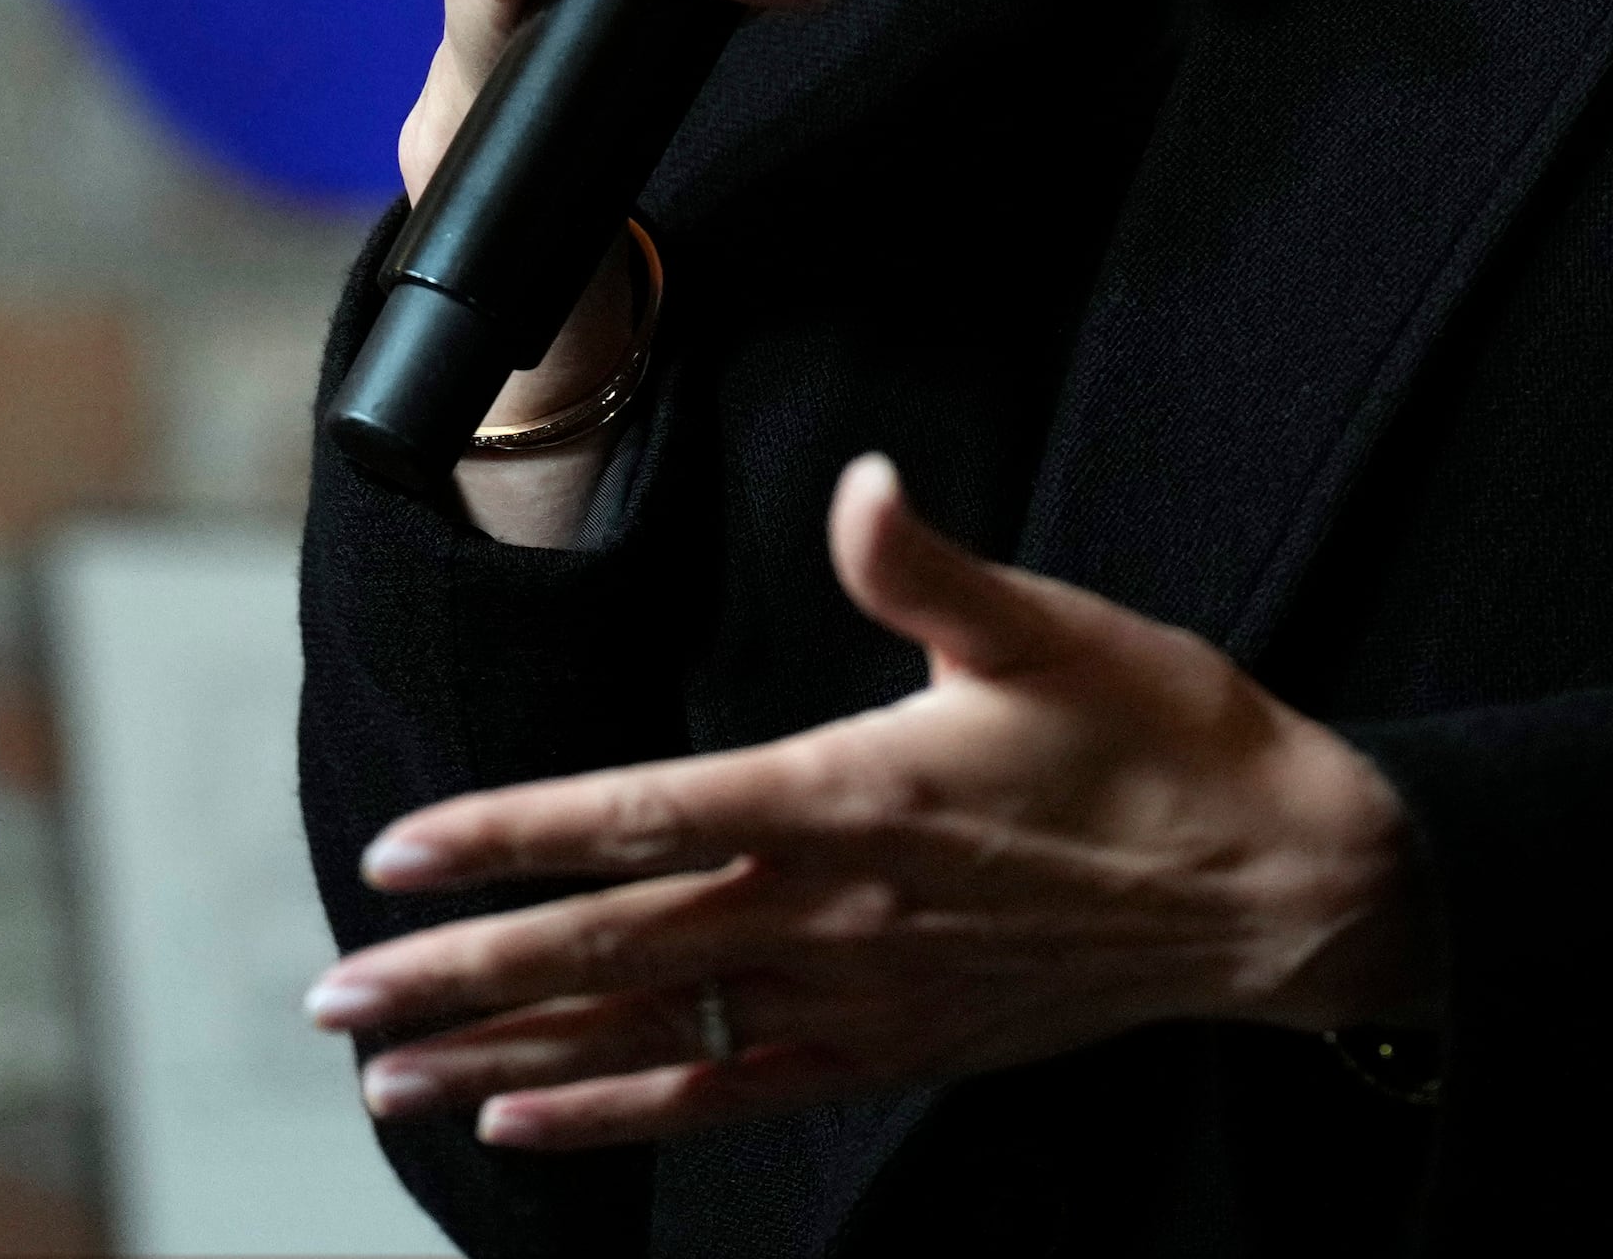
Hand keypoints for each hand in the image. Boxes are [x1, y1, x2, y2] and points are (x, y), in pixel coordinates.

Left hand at [306, 457, 1438, 1150]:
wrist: (1280, 888)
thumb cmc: (1168, 742)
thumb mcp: (1051, 630)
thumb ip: (929, 567)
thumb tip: (863, 487)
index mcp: (849, 797)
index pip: (639, 819)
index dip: (510, 838)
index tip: (398, 855)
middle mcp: (831, 912)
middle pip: (608, 951)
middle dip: (458, 975)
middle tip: (331, 998)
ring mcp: (859, 995)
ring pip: (646, 1038)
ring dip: (507, 1057)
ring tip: (388, 1077)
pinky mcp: (895, 1049)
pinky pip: (729, 1094)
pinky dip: (624, 1116)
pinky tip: (533, 1125)